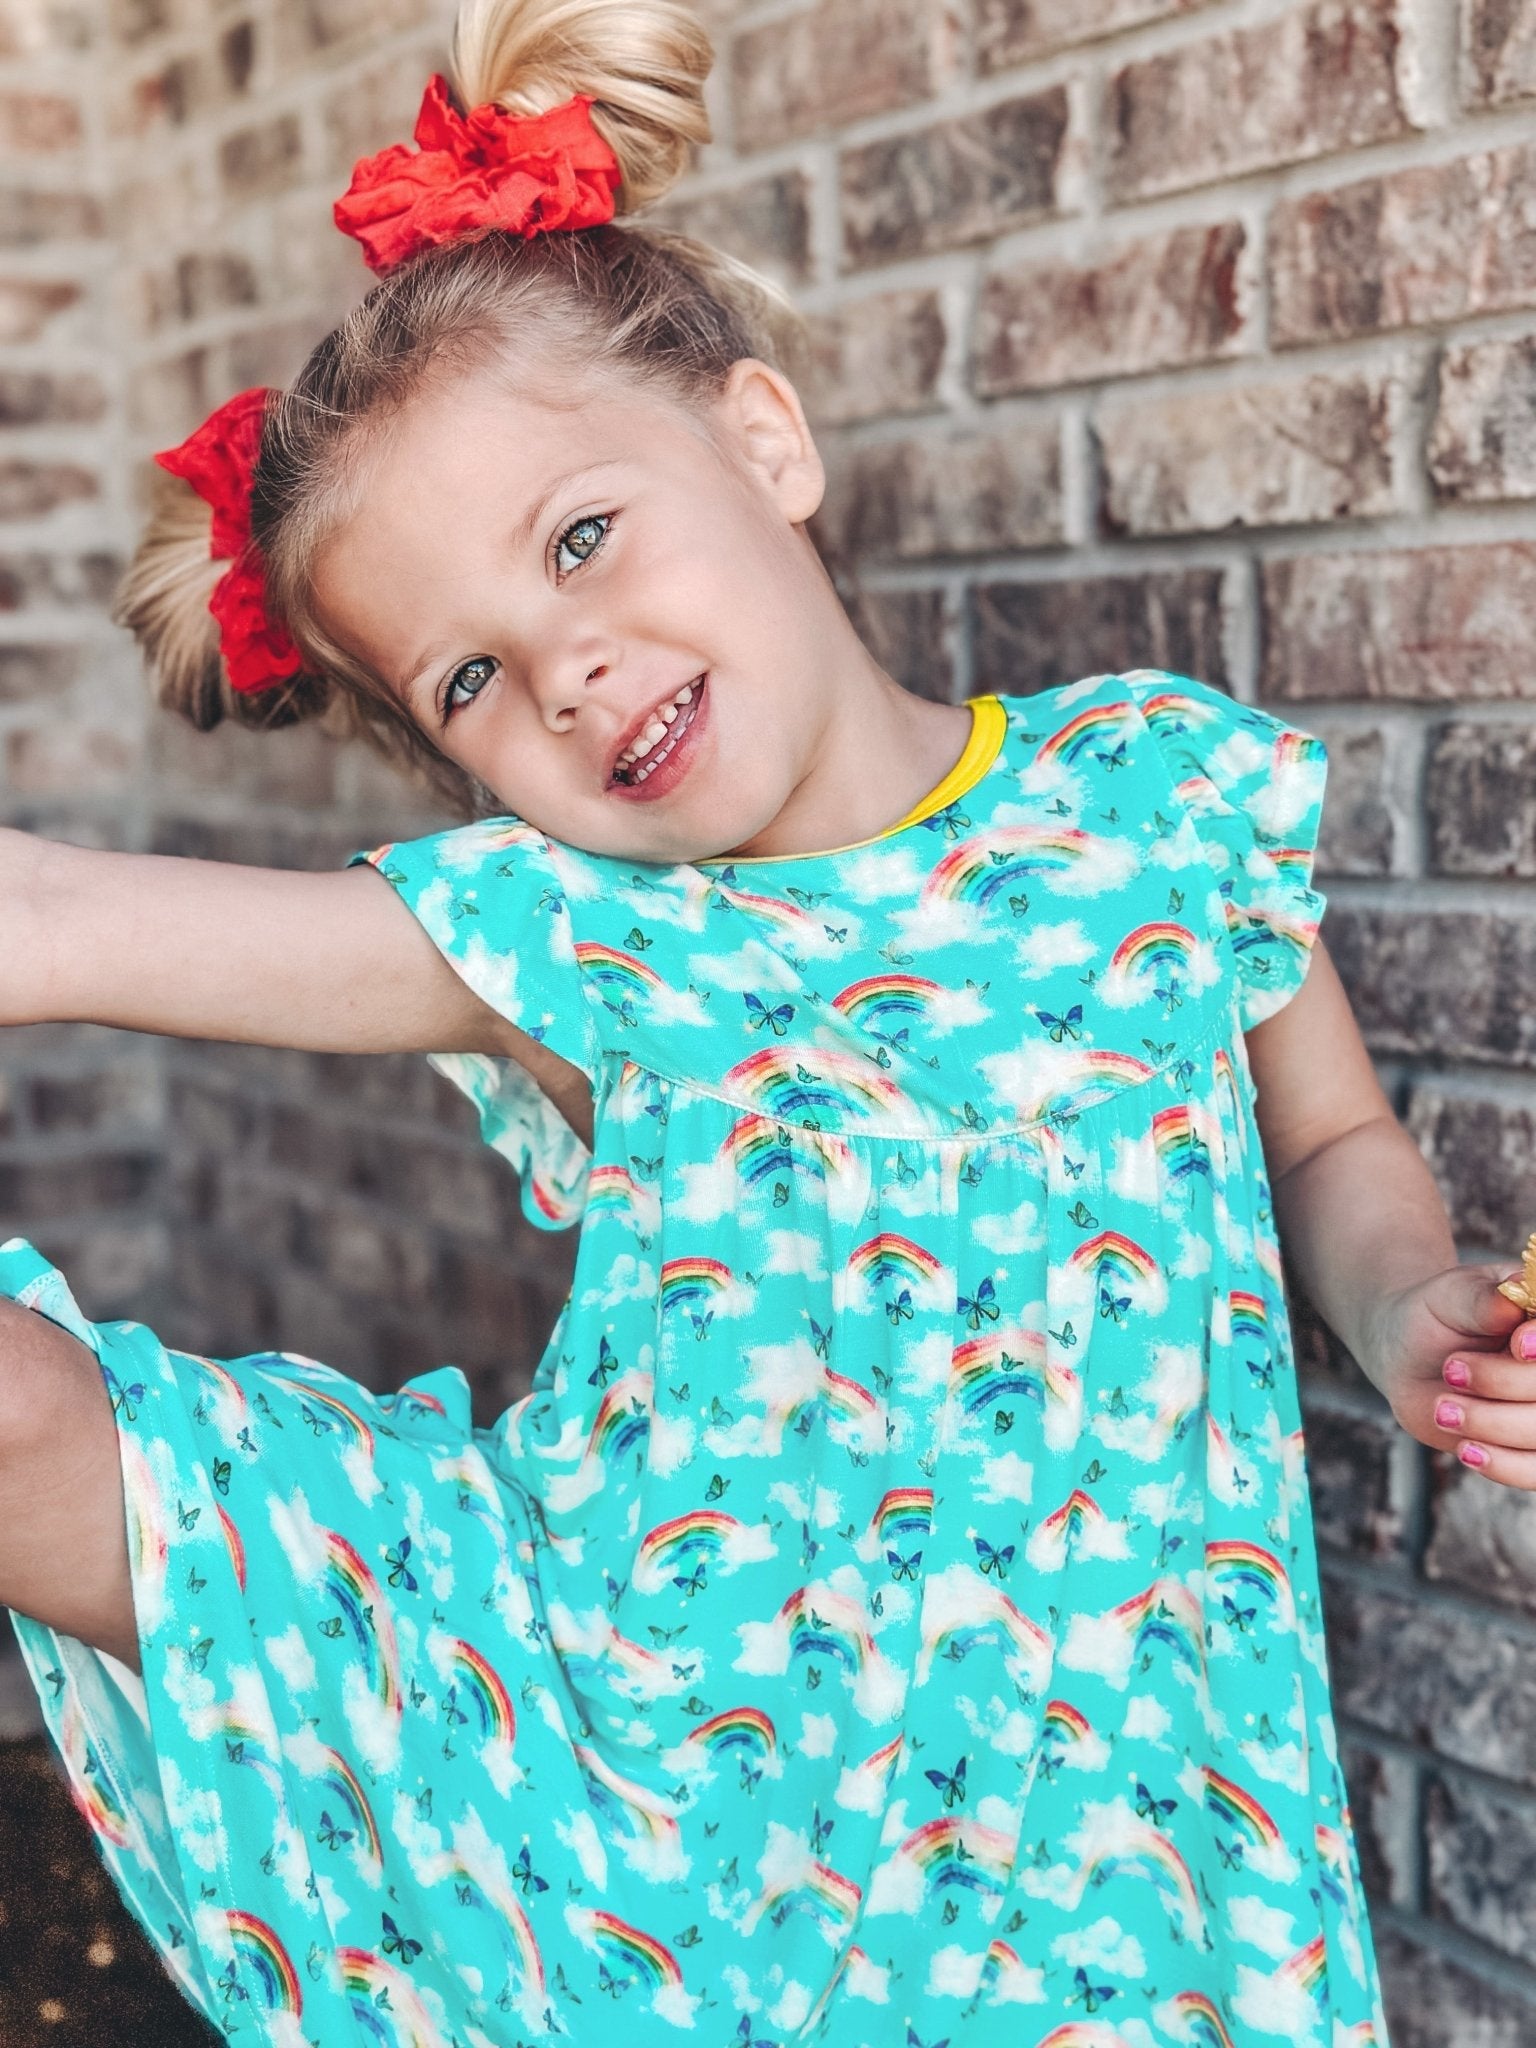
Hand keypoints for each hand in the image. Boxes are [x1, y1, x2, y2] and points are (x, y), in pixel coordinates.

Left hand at [1363, 1261, 1533, 1486]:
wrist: (1408, 1350)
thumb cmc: (1436, 1313)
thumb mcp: (1454, 1295)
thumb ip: (1484, 1300)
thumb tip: (1511, 1299)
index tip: (1519, 1344)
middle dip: (1507, 1383)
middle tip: (1452, 1368)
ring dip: (1494, 1423)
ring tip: (1443, 1408)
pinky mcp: (1529, 1448)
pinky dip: (1504, 1465)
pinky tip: (1466, 1448)